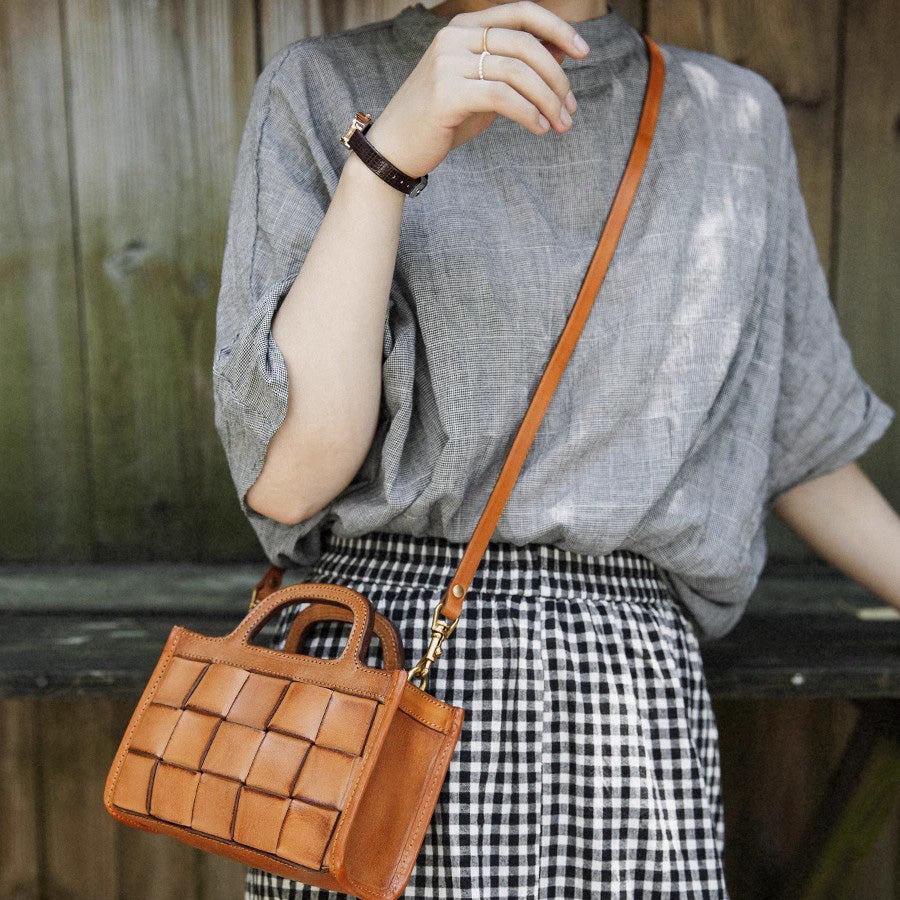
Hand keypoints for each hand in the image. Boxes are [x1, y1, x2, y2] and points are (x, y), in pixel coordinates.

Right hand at [364, 0, 588, 178]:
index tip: (584, 52)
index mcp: (463, 29)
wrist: (395, 149)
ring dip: (548, 100)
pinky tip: (541, 129)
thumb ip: (516, 70)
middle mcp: (455, 37)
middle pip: (524, 44)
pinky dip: (529, 113)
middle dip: (556, 77)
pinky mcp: (447, 93)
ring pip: (517, 72)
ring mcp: (448, 63)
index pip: (521, 13)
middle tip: (571, 108)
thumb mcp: (484, 89)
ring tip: (561, 124)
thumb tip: (560, 54)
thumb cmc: (441, 121)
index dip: (557, 29)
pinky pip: (502, 97)